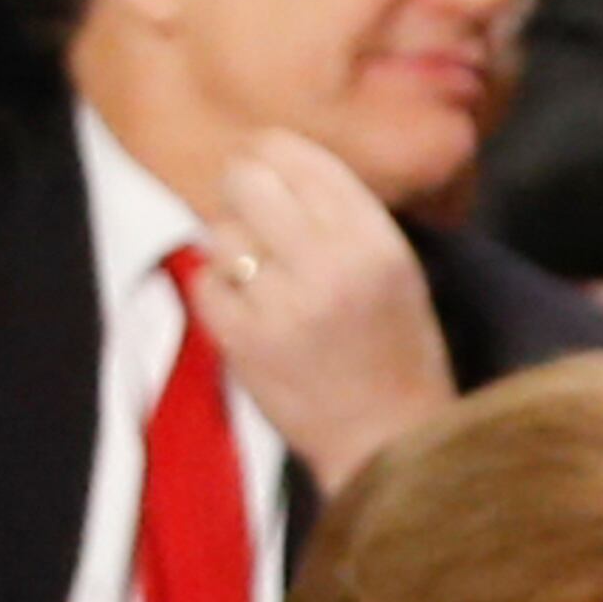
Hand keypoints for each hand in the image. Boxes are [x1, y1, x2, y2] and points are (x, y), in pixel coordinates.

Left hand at [197, 135, 456, 497]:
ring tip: (260, 281)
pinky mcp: (246, 342)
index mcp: (371, 238)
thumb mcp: (397, 268)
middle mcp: (327, 262)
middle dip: (242, 194)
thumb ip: (343, 212)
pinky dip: (219, 294)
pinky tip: (248, 314)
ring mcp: (282, 304)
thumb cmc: (396, 355)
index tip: (267, 176)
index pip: (293, 154)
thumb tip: (272, 161)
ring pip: (221, 232)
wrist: (391, 447)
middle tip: (253, 221)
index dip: (269, 157)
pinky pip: (206, 283)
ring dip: (232, 250)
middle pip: (246, 179)